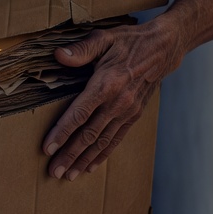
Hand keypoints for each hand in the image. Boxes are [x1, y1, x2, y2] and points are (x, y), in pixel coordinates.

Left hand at [43, 20, 182, 179]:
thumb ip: (81, 50)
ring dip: (84, 160)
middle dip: (69, 155)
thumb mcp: (104, 38)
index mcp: (107, 84)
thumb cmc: (130, 41)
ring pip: (102, 142)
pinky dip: (102, 155)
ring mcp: (127, 112)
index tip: (47, 148)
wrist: (164, 48)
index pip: (80, 114)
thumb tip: (59, 56)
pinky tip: (90, 166)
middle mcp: (118, 103)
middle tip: (53, 172)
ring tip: (68, 175)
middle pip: (89, 135)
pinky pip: (116, 139)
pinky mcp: (134, 116)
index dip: (62, 133)